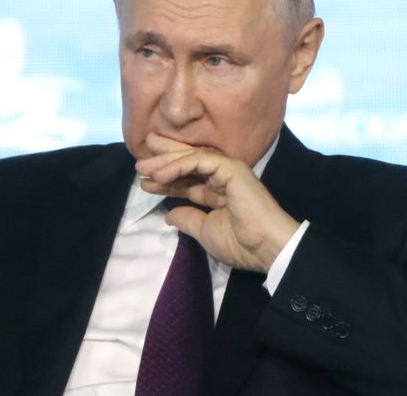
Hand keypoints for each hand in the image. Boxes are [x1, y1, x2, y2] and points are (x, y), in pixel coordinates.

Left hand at [135, 132, 299, 272]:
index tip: (144, 183)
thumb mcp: (205, 232)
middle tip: (140, 159)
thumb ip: (188, 220)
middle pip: (188, 164)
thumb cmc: (241, 243)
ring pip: (191, 159)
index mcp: (218, 194)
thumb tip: (169, 215)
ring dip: (166, 162)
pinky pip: (199, 162)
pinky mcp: (231, 168)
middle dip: (164, 160)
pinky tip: (160, 174)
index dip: (166, 181)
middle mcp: (222, 178)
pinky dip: (178, 165)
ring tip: (143, 167)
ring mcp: (228, 170)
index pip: (188, 182)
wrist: (266, 247)